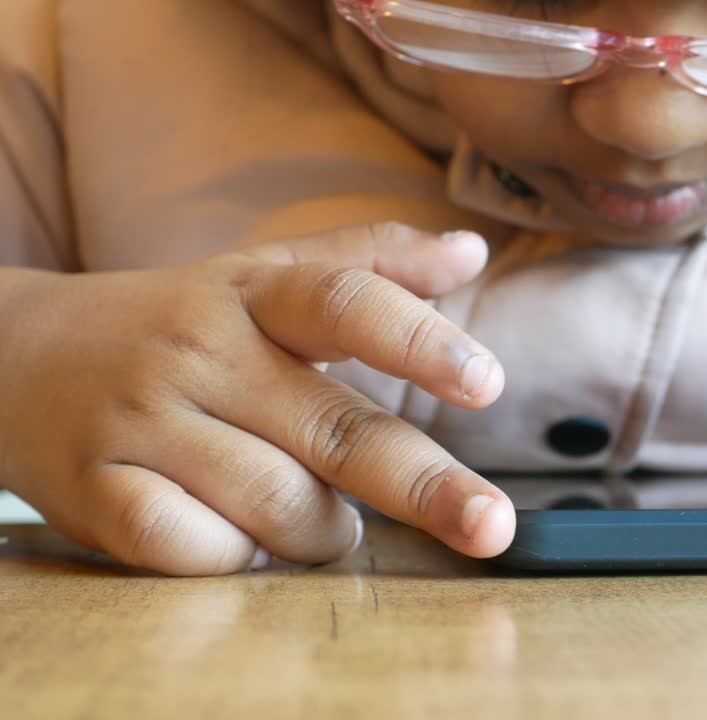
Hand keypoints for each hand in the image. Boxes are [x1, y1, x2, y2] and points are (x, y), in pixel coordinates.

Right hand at [0, 223, 513, 574]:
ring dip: (325, 532)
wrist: (12, 356)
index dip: (419, 341)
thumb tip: (472, 253)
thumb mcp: (263, 277)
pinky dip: (239, 557)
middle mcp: (201, 353)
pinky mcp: (96, 493)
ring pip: (276, 504)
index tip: (487, 382)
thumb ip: (371, 263)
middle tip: (490, 525)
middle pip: (332, 428)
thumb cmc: (175, 323)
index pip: (345, 303)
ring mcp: (143, 424)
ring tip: (330, 526)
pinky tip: (244, 539)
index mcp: (254, 296)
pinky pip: (195, 549)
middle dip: (424, 485)